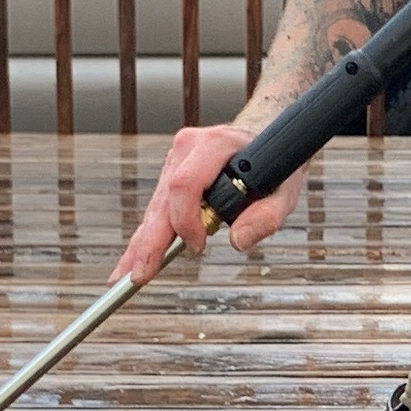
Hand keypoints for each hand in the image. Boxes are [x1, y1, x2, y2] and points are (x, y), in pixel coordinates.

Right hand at [116, 122, 306, 281]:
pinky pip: (159, 208)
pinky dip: (148, 236)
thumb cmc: (275, 164)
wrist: (264, 135)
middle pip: (163, 200)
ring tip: (126, 275)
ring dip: (143, 243)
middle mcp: (188, 147)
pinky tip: (133, 259)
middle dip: (150, 241)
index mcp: (215, 145)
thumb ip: (267, 217)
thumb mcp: (284, 191)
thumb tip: (239, 242)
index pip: (185, 185)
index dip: (186, 221)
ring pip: (156, 207)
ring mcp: (176, 159)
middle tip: (139, 274)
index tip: (198, 247)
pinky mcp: (171, 172)